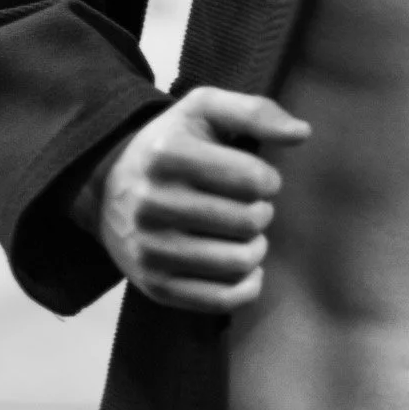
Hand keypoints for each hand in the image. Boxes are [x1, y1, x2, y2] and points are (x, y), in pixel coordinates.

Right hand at [78, 87, 309, 312]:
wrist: (106, 189)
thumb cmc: (171, 146)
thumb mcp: (203, 110)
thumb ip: (255, 111)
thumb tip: (302, 132)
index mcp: (167, 154)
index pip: (255, 178)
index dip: (268, 180)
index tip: (256, 179)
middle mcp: (152, 202)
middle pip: (250, 220)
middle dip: (261, 212)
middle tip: (246, 206)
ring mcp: (149, 248)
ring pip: (240, 262)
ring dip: (256, 247)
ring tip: (243, 234)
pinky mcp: (154, 285)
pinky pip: (223, 299)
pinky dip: (247, 285)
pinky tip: (243, 267)